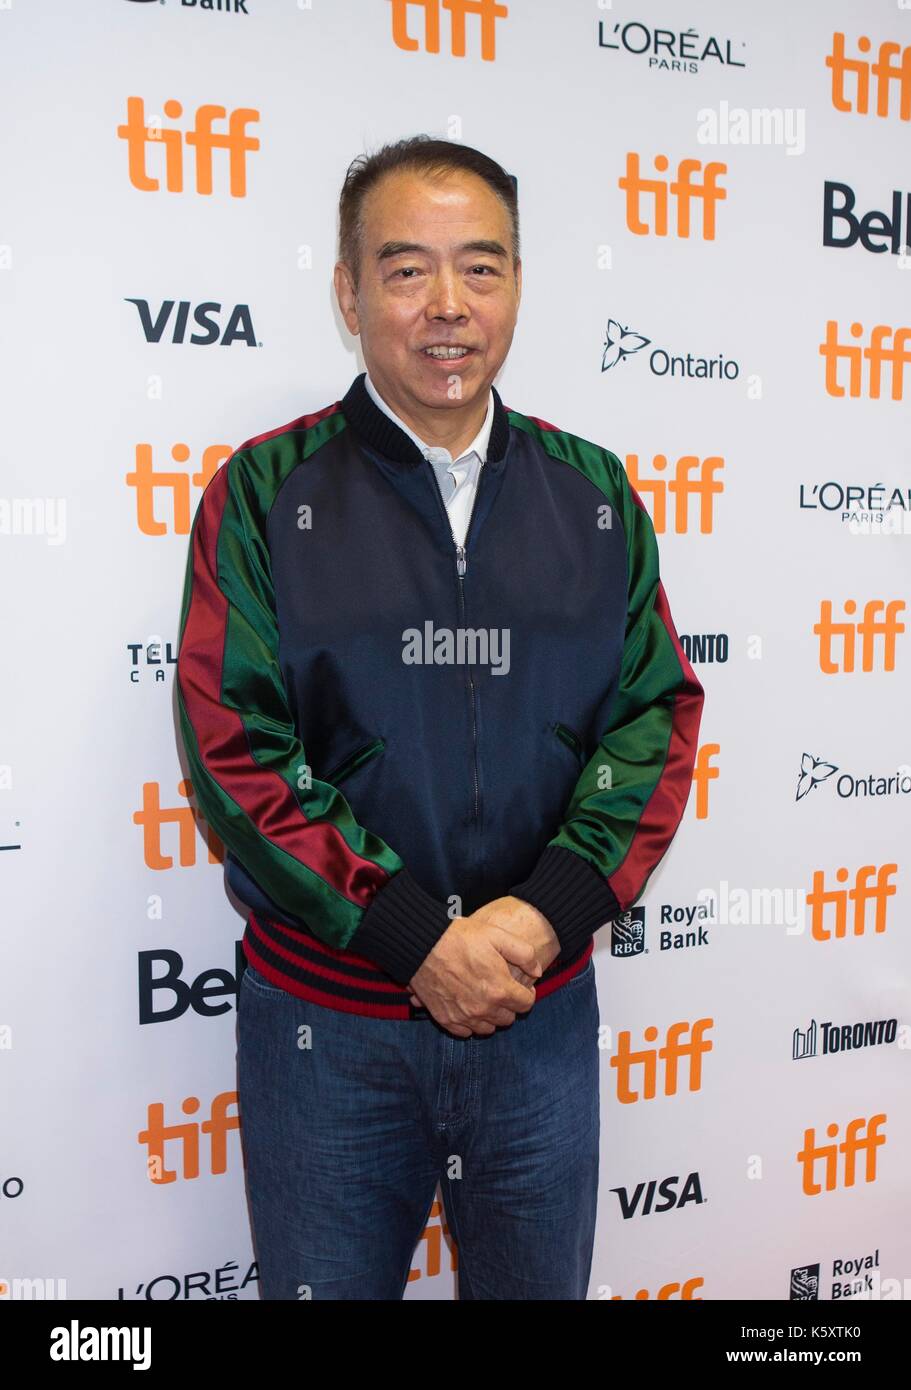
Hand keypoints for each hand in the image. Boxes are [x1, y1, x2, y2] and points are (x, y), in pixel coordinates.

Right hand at [407, 914, 543, 1037]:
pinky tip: (468, 1006)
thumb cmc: (460, 937)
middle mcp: (483, 1009)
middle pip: (508, 1019)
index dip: (526, 994)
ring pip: (488, 1028)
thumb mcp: (497, 935)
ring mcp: (463, 1016)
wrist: (422, 944)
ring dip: (491, 1016)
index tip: (520, 986)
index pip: (526, 1005)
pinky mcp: (445, 1018)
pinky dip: (469, 1023)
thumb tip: (537, 972)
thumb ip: (524, 954)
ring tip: (485, 998)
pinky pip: (465, 1032)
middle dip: (509, 1005)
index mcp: (499, 989)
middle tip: (502, 990)